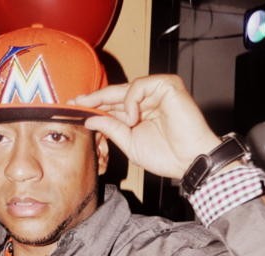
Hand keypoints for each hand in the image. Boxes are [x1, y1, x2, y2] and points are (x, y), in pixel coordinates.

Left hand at [73, 74, 220, 179]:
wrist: (189, 161)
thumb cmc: (166, 156)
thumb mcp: (130, 144)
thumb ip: (111, 129)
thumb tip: (89, 120)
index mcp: (140, 112)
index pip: (114, 104)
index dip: (95, 105)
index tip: (76, 106)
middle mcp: (149, 99)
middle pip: (116, 93)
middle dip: (95, 98)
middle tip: (77, 101)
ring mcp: (159, 90)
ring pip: (126, 88)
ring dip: (119, 106)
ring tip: (127, 124)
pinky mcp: (168, 85)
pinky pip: (140, 85)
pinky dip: (132, 101)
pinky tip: (135, 117)